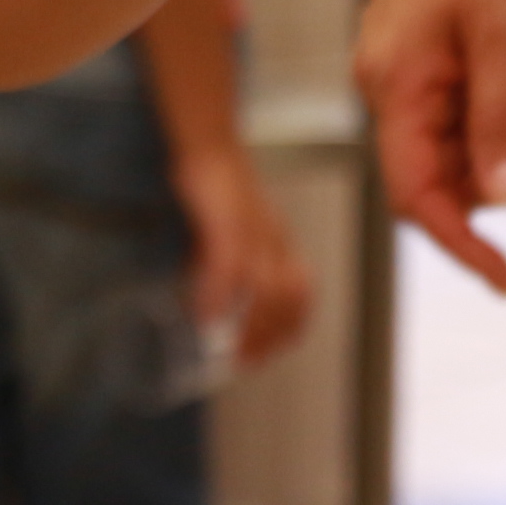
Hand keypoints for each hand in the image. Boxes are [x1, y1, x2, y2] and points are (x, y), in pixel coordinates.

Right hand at [173, 144, 312, 368]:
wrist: (209, 144)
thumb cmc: (217, 187)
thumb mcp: (226, 232)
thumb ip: (223, 265)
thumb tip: (210, 301)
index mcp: (278, 243)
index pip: (302, 293)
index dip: (290, 328)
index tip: (267, 352)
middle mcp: (273, 240)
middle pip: (290, 298)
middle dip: (271, 336)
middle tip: (246, 360)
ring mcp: (253, 231)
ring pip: (269, 288)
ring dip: (252, 325)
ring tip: (231, 348)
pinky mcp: (227, 221)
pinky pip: (229, 265)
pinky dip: (219, 296)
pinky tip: (204, 314)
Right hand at [351, 0, 505, 294]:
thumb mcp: (505, 32)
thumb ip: (501, 119)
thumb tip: (502, 199)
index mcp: (394, 86)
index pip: (417, 196)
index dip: (461, 245)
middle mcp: (386, 84)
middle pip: (439, 175)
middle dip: (504, 181)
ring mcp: (400, 67)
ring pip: (452, 144)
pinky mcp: (419, 50)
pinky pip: (456, 110)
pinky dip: (498, 116)